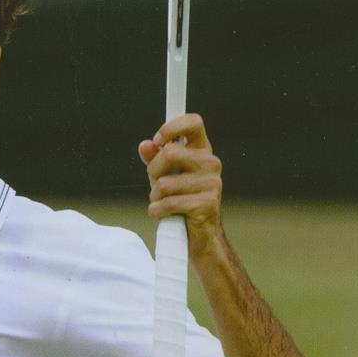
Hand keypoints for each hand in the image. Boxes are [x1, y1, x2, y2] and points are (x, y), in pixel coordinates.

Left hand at [139, 113, 223, 254]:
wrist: (199, 234)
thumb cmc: (181, 201)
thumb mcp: (165, 176)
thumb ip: (155, 159)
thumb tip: (145, 145)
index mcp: (202, 151)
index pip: (193, 122)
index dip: (172, 127)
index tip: (158, 141)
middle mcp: (211, 163)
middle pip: (170, 153)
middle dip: (153, 171)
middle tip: (155, 184)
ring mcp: (212, 183)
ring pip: (165, 183)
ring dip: (155, 196)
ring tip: (162, 202)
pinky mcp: (207, 203)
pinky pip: (169, 203)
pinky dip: (157, 210)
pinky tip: (161, 213)